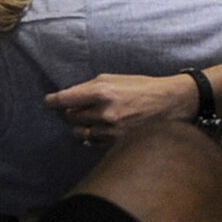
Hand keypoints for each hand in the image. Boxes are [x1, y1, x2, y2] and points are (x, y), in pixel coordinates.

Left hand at [45, 73, 199, 145]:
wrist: (172, 103)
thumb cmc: (141, 87)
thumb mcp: (114, 78)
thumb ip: (89, 87)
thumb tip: (69, 97)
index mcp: (101, 92)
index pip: (65, 99)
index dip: (53, 101)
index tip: (49, 102)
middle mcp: (105, 112)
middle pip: (71, 117)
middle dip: (72, 112)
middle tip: (80, 108)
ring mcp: (113, 131)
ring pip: (81, 132)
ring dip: (82, 126)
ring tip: (91, 120)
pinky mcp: (121, 143)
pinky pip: (95, 142)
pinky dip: (94, 136)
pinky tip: (102, 129)